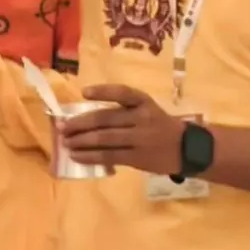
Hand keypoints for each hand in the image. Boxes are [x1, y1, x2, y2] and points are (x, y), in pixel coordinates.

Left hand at [61, 85, 186, 174]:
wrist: (187, 148)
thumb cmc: (159, 125)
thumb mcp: (146, 110)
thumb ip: (122, 111)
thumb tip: (84, 118)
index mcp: (143, 102)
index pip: (123, 93)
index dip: (103, 91)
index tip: (84, 92)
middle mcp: (141, 118)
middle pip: (105, 119)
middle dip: (80, 123)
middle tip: (62, 127)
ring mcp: (139, 139)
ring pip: (104, 139)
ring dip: (81, 141)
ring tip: (65, 142)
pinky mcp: (137, 158)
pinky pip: (109, 156)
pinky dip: (90, 156)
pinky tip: (77, 156)